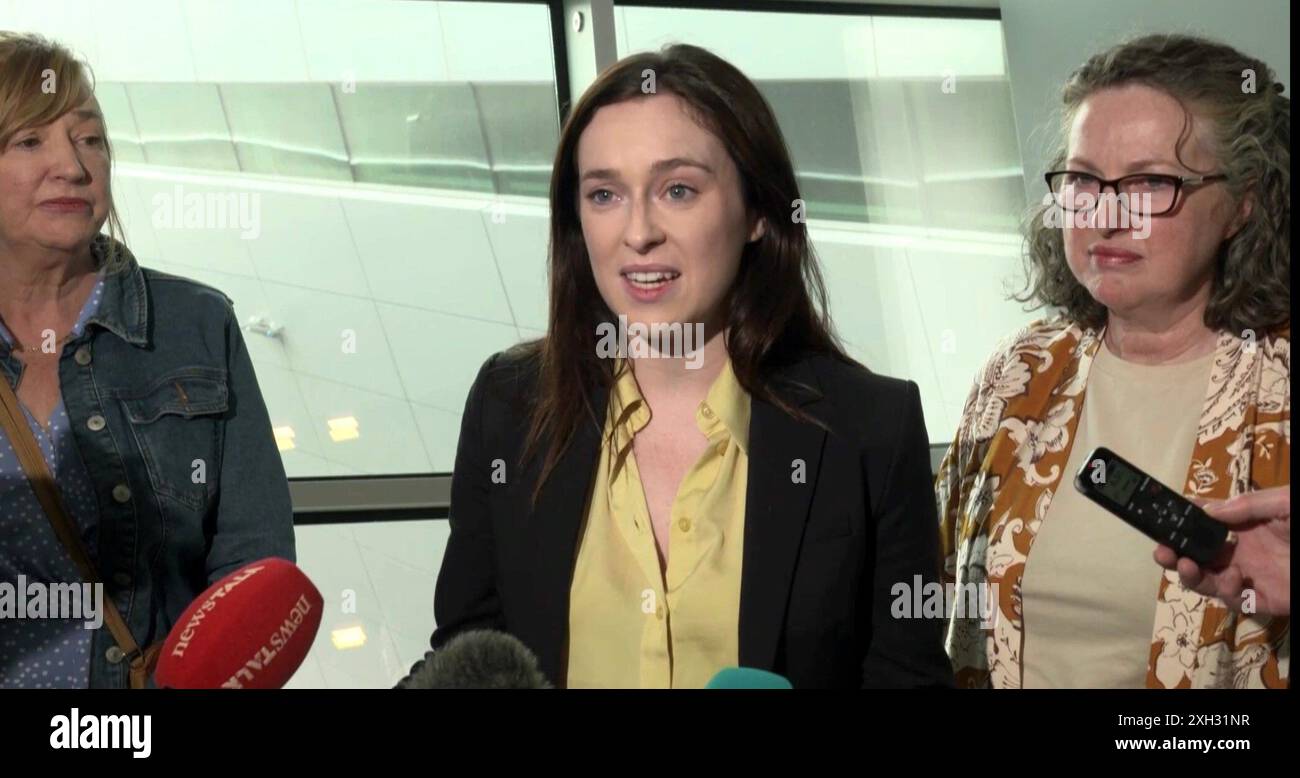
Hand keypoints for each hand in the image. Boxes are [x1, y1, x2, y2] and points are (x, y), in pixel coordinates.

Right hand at [1153, 487, 1289, 615]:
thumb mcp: (1285, 503)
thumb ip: (1248, 505)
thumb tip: (1209, 511)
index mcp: (1243, 525)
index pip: (1202, 521)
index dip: (1179, 520)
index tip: (1160, 518)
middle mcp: (1240, 551)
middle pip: (1196, 554)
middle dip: (1173, 553)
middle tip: (1161, 551)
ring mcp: (1251, 576)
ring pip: (1207, 580)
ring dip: (1190, 574)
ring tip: (1187, 566)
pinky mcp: (1263, 600)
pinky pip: (1234, 601)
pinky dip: (1227, 592)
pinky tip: (1235, 578)